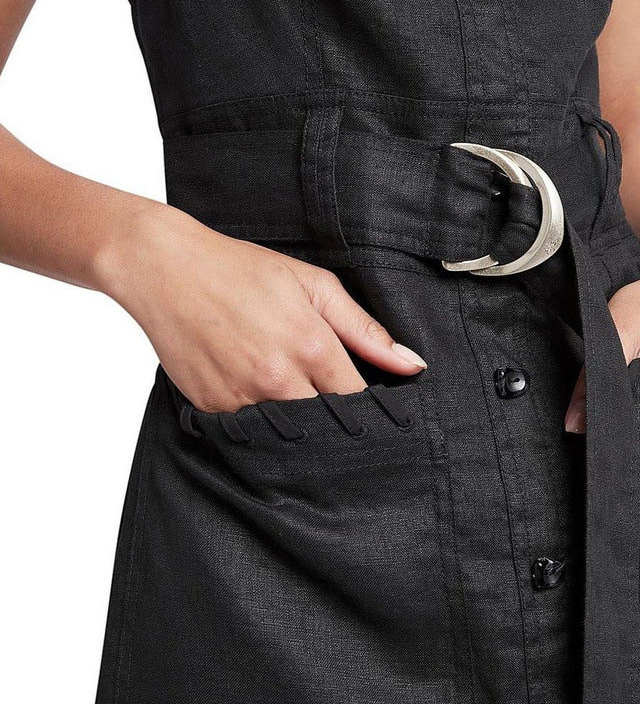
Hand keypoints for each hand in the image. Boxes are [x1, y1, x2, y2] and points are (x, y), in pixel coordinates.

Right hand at [99, 203, 426, 412]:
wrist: (164, 269)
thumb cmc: (240, 270)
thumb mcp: (313, 286)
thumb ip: (365, 329)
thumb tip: (411, 364)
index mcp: (310, 347)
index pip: (360, 402)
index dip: (371, 408)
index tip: (374, 406)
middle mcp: (277, 379)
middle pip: (327, 426)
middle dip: (337, 421)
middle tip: (337, 408)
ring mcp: (241, 398)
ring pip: (289, 434)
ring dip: (299, 423)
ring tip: (295, 396)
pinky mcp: (212, 408)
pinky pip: (249, 432)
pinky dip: (261, 420)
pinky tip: (258, 394)